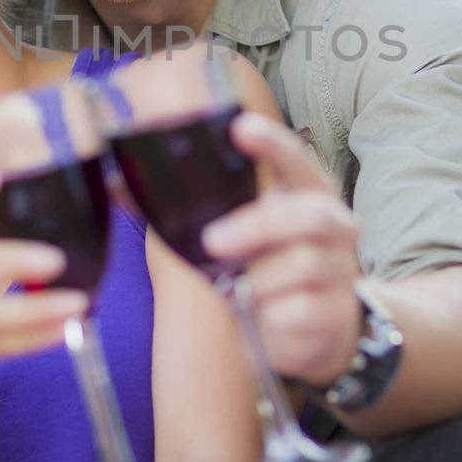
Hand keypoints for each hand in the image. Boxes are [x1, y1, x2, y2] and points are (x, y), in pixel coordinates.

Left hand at [201, 113, 363, 386]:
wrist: (304, 332)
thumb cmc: (261, 269)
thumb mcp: (234, 234)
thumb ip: (191, 208)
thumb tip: (121, 184)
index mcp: (309, 193)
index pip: (297, 160)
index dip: (273, 144)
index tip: (240, 128)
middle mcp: (335, 226)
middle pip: (309, 214)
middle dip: (258, 225)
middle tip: (211, 241)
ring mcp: (341, 271)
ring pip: (301, 266)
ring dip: (257, 280)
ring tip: (233, 290)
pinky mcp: (337, 315)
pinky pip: (299, 312)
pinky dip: (269, 316)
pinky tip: (260, 317)